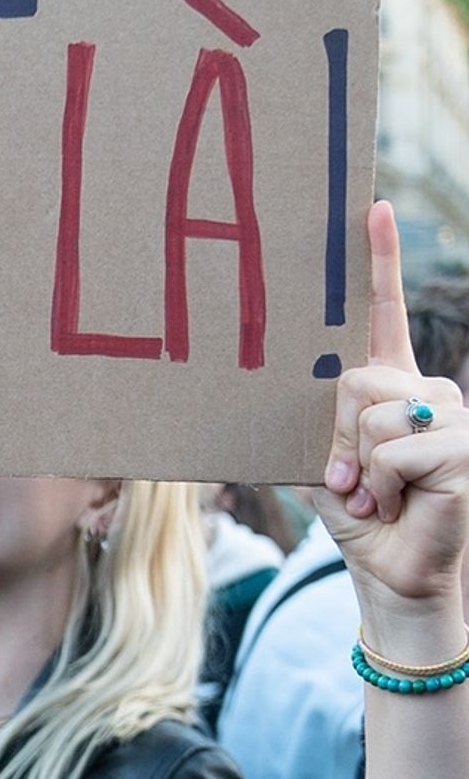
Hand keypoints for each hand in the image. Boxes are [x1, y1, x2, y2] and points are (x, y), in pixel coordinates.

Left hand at [318, 203, 468, 618]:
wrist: (391, 571)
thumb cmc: (357, 513)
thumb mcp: (327, 458)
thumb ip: (324, 420)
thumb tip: (323, 389)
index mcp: (392, 382)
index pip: (387, 311)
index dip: (381, 259)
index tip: (373, 207)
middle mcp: (428, 390)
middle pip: (355, 379)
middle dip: (337, 436)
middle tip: (350, 477)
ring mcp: (453, 416)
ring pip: (372, 415)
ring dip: (359, 467)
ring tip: (378, 494)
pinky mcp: (465, 448)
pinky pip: (394, 449)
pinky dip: (380, 484)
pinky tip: (397, 505)